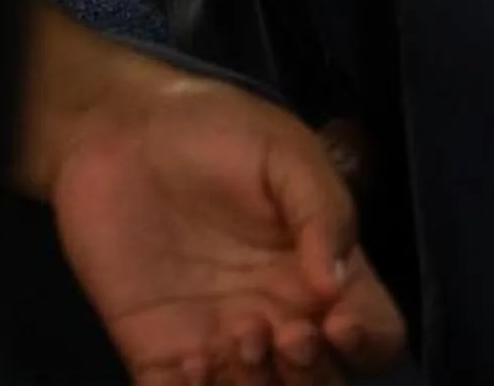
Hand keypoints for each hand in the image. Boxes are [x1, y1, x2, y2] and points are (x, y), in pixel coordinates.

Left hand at [50, 76, 406, 385]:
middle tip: (285, 333)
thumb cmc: (219, 132)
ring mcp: (218, 340)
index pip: (372, 331)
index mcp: (321, 272)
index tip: (336, 323)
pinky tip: (190, 362)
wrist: (120, 133)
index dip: (368, 342)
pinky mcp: (156, 352)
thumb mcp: (287, 153)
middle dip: (311, 377)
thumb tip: (336, 286)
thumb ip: (323, 211)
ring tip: (237, 338)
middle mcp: (278, 316)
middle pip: (320, 380)